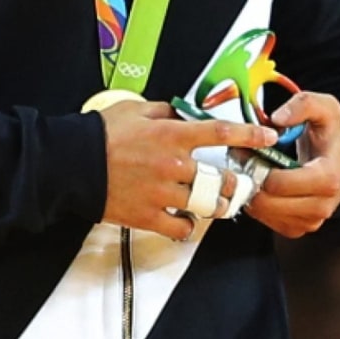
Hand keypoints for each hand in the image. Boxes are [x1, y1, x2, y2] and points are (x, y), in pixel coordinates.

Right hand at [100, 100, 277, 240]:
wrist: (71, 164)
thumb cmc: (101, 134)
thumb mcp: (134, 110)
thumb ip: (164, 112)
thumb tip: (181, 114)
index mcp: (172, 136)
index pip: (220, 133)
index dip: (249, 134)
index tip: (268, 137)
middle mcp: (173, 165)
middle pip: (221, 179)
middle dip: (236, 183)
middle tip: (239, 184)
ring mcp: (163, 194)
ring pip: (206, 206)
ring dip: (216, 205)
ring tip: (217, 203)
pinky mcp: (149, 216)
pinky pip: (181, 228)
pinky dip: (187, 226)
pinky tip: (184, 219)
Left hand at [247, 91, 339, 238]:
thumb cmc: (332, 136)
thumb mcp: (326, 109)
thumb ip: (303, 104)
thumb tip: (277, 119)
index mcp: (328, 178)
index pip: (279, 184)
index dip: (257, 165)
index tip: (249, 148)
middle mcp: (321, 207)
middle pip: (266, 202)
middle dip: (249, 177)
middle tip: (241, 157)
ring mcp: (309, 221)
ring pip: (263, 213)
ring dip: (249, 190)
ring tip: (250, 167)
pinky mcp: (297, 228)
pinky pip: (265, 220)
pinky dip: (257, 201)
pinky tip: (260, 181)